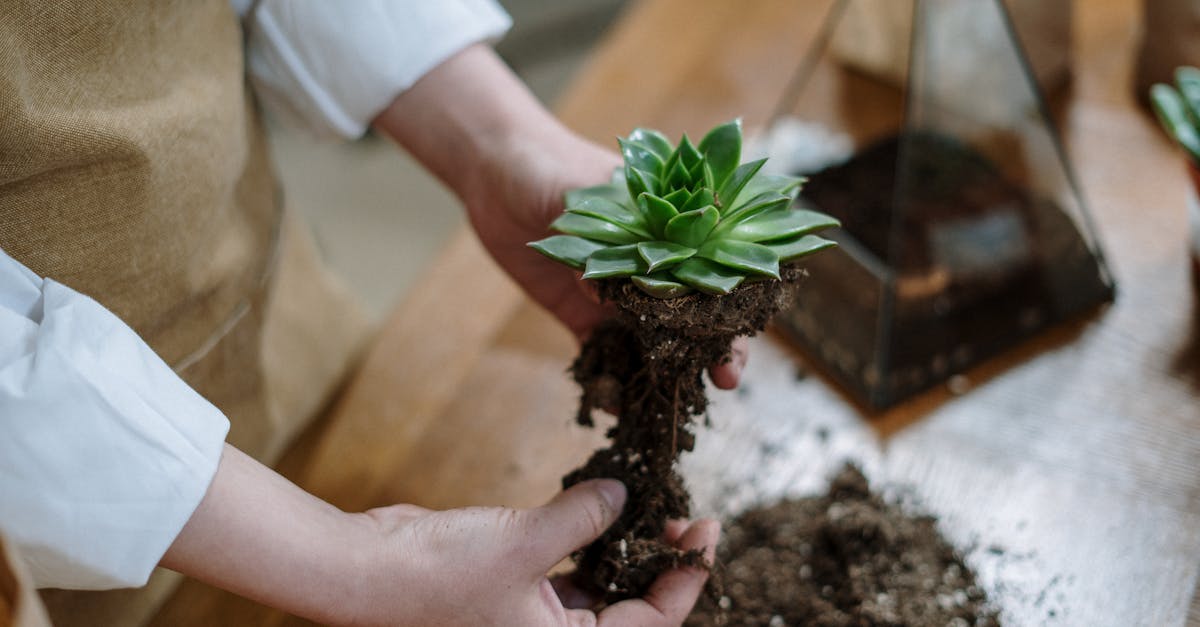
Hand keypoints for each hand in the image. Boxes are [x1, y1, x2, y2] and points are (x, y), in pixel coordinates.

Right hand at [164, 446, 716, 625]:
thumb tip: (625, 495)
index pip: (647, 625)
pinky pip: (564, 563)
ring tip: (648, 503)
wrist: (363, 570)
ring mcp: (531, 611)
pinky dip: (583, 536)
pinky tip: (600, 502)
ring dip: (623, 545)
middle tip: (683, 515)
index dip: (684, 580)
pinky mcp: (511, 583)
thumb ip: (583, 518)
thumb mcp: (524, 543)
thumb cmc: (436, 576)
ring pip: (598, 583)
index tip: (706, 534)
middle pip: (629, 607)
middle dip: (658, 562)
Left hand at [374, 44, 748, 387]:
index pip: (713, 279)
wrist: (497, 172)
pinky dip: (606, 379)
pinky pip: (599, 352)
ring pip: (650, 343)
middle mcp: (652, 270)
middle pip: (691, 319)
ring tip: (664, 407)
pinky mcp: (580, 312)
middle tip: (720, 386)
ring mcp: (616, 295)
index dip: (729, 316)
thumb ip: (602, 243)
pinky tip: (612, 404)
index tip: (735, 347)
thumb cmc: (554, 166)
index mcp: (669, 234)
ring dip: (661, 375)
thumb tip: (603, 291)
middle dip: (707, 354)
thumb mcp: (587, 197)